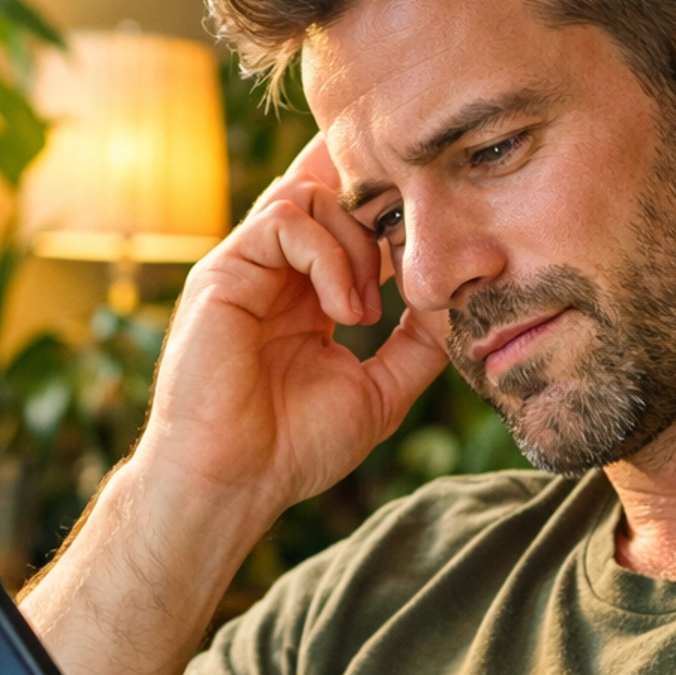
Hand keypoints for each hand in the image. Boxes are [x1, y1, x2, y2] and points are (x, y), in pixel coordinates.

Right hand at [140, 134, 445, 528]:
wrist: (232, 481)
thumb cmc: (293, 449)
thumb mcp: (380, 392)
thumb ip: (415, 346)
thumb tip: (453, 300)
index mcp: (307, 294)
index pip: (347, 221)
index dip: (389, 217)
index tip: (429, 249)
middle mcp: (275, 272)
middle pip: (332, 192)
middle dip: (379, 221)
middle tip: (405, 279)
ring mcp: (246, 267)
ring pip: (310, 194)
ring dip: (356, 245)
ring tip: (364, 312)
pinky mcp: (222, 271)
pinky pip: (284, 219)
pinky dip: (328, 257)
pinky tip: (342, 314)